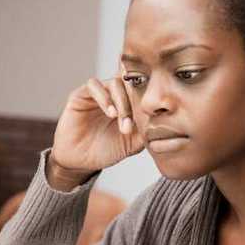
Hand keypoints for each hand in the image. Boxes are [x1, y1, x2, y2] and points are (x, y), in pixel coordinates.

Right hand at [48, 69, 145, 189]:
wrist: (81, 162)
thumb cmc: (106, 151)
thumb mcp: (132, 143)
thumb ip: (146, 130)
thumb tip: (163, 120)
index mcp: (128, 103)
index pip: (141, 89)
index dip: (147, 97)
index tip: (150, 114)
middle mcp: (113, 95)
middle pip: (130, 84)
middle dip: (132, 103)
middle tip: (130, 125)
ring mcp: (97, 94)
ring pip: (114, 83)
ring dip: (120, 101)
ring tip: (120, 120)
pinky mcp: (81, 95)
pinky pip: (93, 85)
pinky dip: (104, 97)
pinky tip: (110, 113)